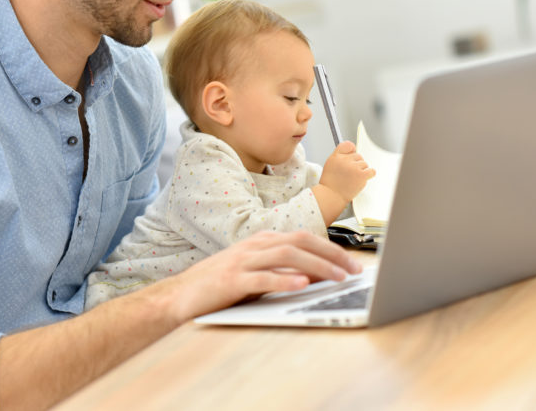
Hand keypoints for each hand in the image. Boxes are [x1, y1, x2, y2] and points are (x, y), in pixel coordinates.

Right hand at [161, 230, 362, 321]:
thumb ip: (284, 270)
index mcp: (262, 241)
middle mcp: (255, 246)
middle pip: (300, 242)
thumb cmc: (220, 286)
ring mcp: (242, 261)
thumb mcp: (257, 273)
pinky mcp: (231, 280)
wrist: (180, 296)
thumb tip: (319, 275)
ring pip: (287, 256)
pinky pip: (262, 278)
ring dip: (317, 266)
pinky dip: (284, 280)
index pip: (304, 238)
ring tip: (337, 277)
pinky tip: (301, 285)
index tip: (352, 263)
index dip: (331, 249)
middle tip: (354, 271)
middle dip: (332, 255)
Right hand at [319, 141, 375, 202]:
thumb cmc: (330, 184)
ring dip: (361, 171)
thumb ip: (340, 156)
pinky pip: (371, 171)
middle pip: (358, 155)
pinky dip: (369, 175)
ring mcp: (354, 167)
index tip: (352, 152)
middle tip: (350, 173)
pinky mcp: (361, 175)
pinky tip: (362, 179)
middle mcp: (345, 160)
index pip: (347, 145)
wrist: (331, 196)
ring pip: (364, 164)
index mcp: (336, 157)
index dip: (351, 149)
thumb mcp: (330, 165)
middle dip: (356, 163)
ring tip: (353, 179)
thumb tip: (352, 149)